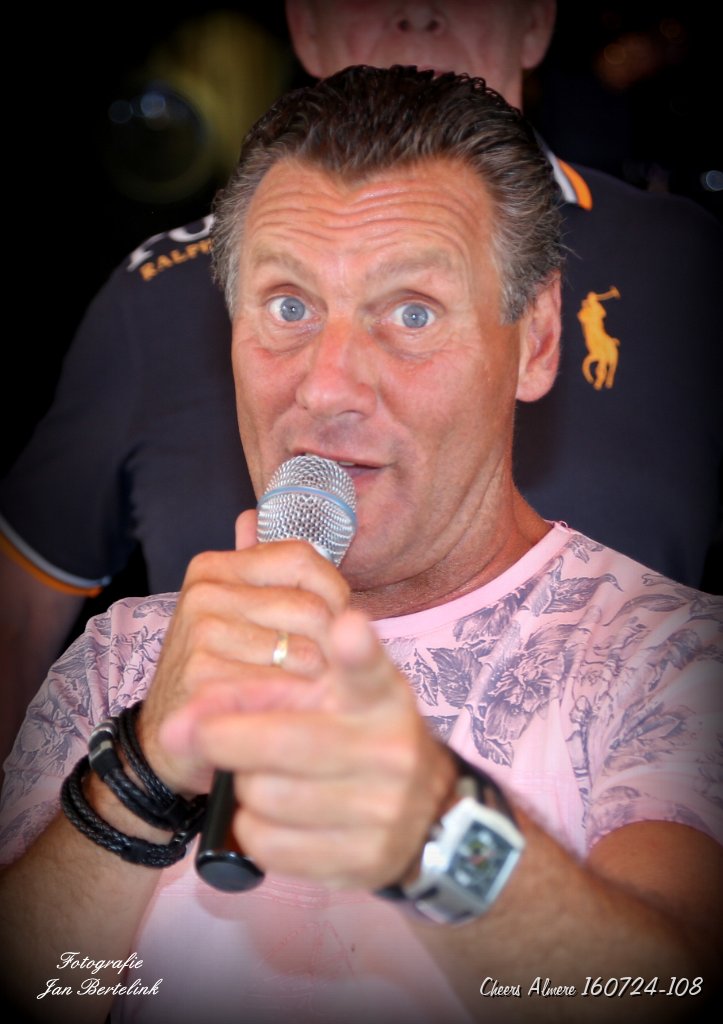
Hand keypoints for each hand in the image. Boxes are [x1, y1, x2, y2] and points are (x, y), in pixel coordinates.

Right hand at [139, 509, 349, 796]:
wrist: (166, 737)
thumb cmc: (216, 668)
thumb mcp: (231, 612)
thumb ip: (253, 568)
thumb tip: (252, 517)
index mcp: (215, 568)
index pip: (303, 558)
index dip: (335, 592)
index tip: (337, 623)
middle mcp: (204, 594)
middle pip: (312, 608)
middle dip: (334, 647)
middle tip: (326, 671)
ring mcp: (201, 637)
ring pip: (306, 654)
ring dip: (321, 683)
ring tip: (311, 694)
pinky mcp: (205, 682)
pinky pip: (286, 691)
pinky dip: (302, 709)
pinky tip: (296, 717)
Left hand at [162, 601, 456, 890]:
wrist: (423, 812)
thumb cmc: (354, 738)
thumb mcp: (328, 699)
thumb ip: (262, 692)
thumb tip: (178, 725)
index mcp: (383, 699)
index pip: (370, 670)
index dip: (358, 650)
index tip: (346, 625)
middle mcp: (391, 750)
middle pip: (287, 741)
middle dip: (226, 738)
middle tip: (207, 734)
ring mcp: (383, 809)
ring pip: (267, 796)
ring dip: (244, 785)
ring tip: (258, 775)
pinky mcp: (365, 859)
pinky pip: (271, 845)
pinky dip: (251, 827)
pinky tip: (268, 814)